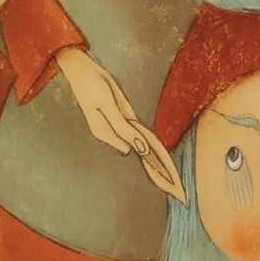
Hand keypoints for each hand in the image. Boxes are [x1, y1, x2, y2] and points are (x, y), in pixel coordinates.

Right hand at [58, 46, 184, 202]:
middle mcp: (115, 134)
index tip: (170, 181)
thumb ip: (123, 128)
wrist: (81, 69)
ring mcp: (120, 125)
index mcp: (108, 134)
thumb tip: (139, 149)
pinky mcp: (123, 116)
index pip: (138, 153)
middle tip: (178, 191)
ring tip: (172, 177)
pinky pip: (139, 132)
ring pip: (142, 143)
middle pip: (142, 153)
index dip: (156, 166)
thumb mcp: (107, 106)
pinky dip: (150, 141)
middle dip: (159, 170)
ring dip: (156, 157)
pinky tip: (158, 153)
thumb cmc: (91, 86)